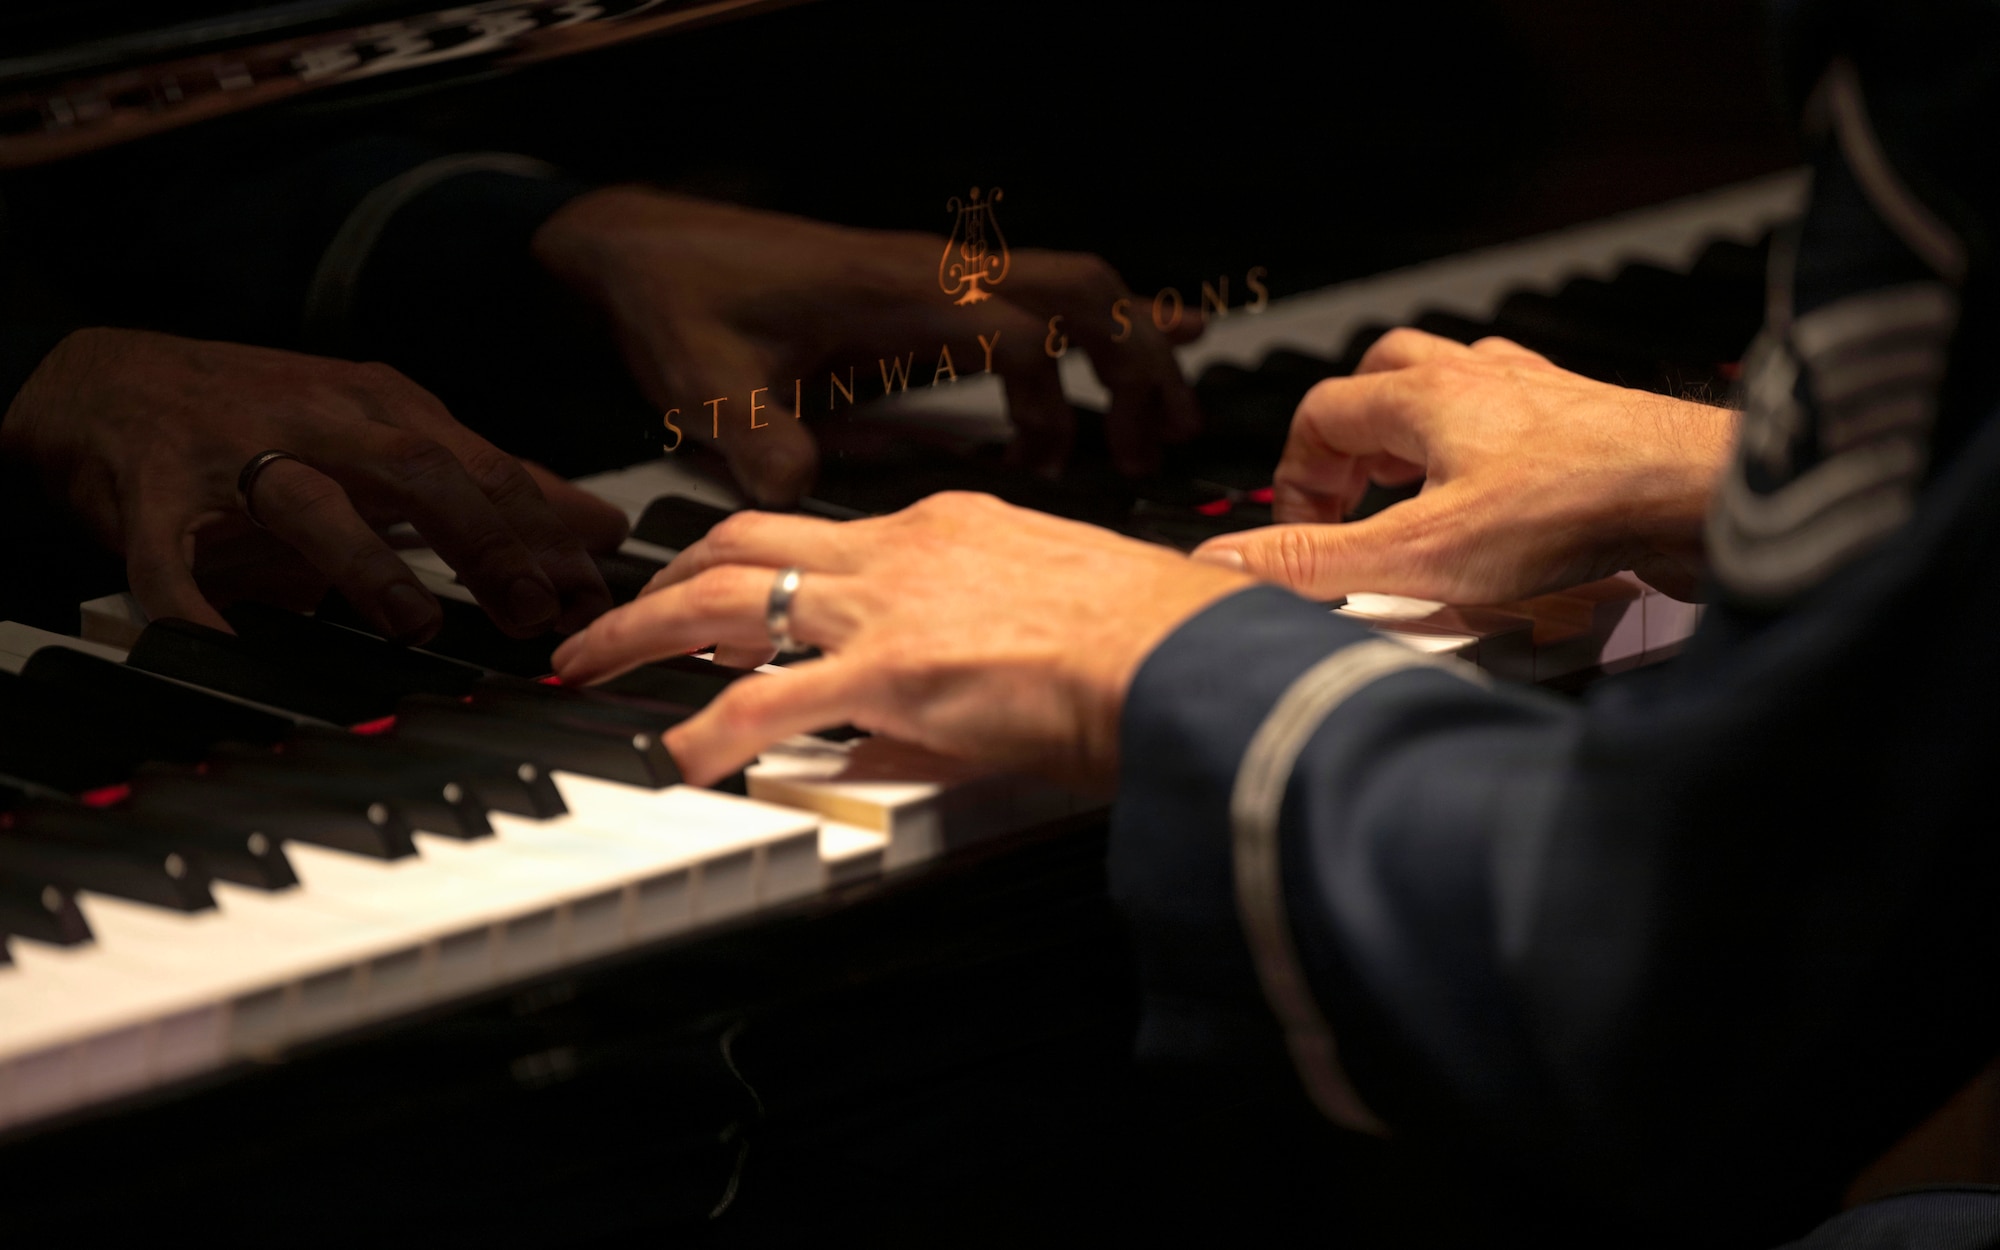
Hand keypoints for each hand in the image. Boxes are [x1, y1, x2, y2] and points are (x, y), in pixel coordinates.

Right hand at [0, 328, 625, 638]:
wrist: (107, 381)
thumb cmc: (271, 420)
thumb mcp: (394, 439)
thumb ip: (497, 489)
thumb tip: (602, 529)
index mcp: (381, 409)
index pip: (482, 465)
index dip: (541, 530)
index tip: (587, 592)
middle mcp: (315, 422)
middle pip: (416, 469)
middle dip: (482, 540)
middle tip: (531, 610)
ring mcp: (230, 455)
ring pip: (305, 499)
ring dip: (365, 562)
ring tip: (418, 625)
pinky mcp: (150, 495)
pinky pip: (168, 554)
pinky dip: (192, 602)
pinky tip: (225, 644)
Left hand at [531, 187, 1200, 506]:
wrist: (636, 246)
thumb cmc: (677, 301)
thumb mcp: (713, 391)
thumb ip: (767, 453)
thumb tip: (806, 508)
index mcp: (898, 296)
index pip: (1026, 332)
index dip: (1069, 397)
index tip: (1090, 460)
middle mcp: (930, 277)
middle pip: (1083, 290)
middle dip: (1140, 358)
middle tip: (1172, 433)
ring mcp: (929, 281)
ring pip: (1065, 292)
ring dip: (1112, 357)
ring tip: (1141, 435)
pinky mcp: (914, 297)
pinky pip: (1022, 307)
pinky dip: (1064, 354)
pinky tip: (1065, 410)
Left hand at [550, 492, 1251, 786]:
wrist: (1188, 653)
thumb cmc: (1154, 634)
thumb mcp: (1057, 601)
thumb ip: (994, 622)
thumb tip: (962, 667)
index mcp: (946, 528)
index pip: (821, 535)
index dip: (753, 560)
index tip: (720, 588)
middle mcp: (902, 551)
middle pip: (745, 545)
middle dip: (663, 578)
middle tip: (611, 613)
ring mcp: (889, 609)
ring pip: (728, 600)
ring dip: (643, 631)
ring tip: (588, 663)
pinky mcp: (892, 674)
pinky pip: (769, 703)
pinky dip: (710, 731)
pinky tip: (678, 759)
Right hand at [1190, 330, 1737, 602]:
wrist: (1701, 498)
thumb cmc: (1578, 516)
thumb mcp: (1419, 555)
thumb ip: (1316, 561)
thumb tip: (1222, 566)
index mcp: (1426, 399)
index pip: (1321, 412)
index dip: (1297, 473)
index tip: (1306, 529)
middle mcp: (1482, 381)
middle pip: (1386, 373)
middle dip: (1354, 433)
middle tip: (1352, 496)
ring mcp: (1543, 394)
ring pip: (1458, 380)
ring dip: (1422, 425)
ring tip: (1416, 487)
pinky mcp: (1595, 420)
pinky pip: (1525, 407)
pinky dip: (1496, 439)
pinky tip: (1507, 490)